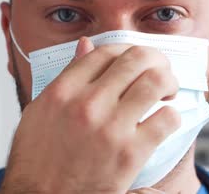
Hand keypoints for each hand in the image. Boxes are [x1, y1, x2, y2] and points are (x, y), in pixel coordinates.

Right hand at [0, 37, 180, 193]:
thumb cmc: (37, 161)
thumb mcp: (40, 111)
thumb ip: (66, 76)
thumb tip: (86, 46)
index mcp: (63, 91)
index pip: (105, 51)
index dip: (126, 50)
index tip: (133, 60)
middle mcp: (87, 103)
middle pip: (135, 59)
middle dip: (154, 59)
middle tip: (158, 70)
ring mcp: (111, 127)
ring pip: (156, 81)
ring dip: (168, 81)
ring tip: (167, 92)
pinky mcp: (131, 153)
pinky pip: (166, 118)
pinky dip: (172, 115)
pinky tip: (164, 121)